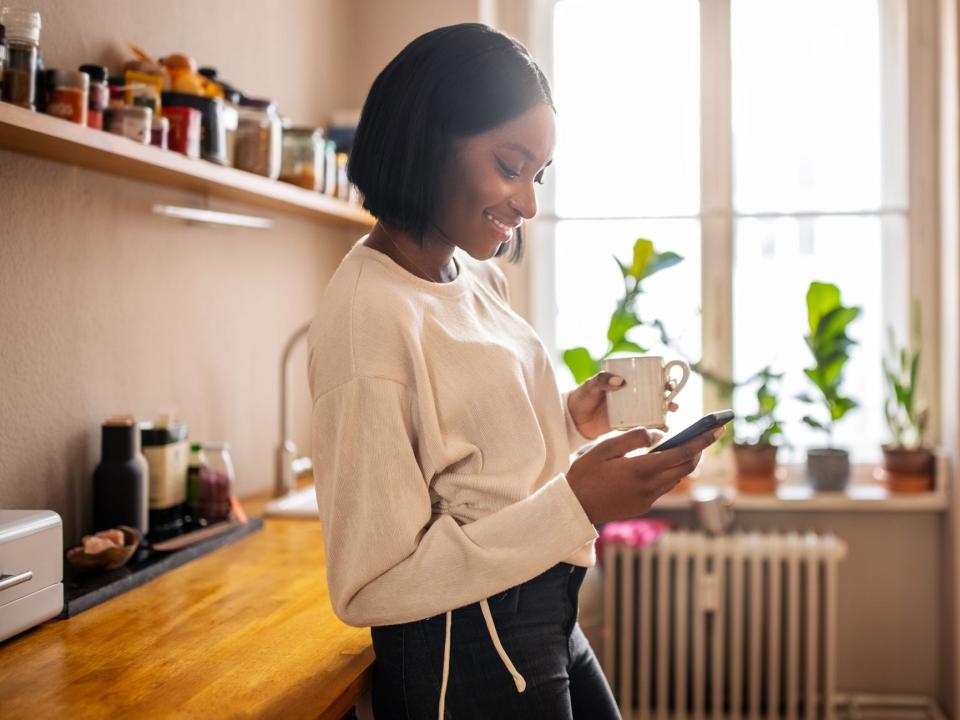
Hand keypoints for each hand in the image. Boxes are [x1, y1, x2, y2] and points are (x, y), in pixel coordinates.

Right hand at [565, 425, 723, 523]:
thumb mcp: (605, 447)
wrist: (573, 507)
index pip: (681, 453)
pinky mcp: (643, 506)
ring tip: (690, 446)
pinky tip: (664, 463)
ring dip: (685, 462)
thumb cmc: (585, 474)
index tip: (715, 430)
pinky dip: (669, 473)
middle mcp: (650, 486)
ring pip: (676, 478)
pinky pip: (663, 486)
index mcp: (642, 469)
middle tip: (709, 435)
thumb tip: (658, 435)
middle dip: (699, 450)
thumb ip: (634, 437)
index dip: (701, 440)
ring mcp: (648, 499)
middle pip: (685, 467)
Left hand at [567, 372, 679, 438]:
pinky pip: (646, 425)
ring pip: (655, 410)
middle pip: (657, 394)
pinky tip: (663, 430)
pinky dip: (656, 427)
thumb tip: (619, 380)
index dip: (664, 379)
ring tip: (670, 417)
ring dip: (666, 413)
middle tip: (673, 403)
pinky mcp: (628, 425)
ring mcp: (632, 410)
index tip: (669, 383)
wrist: (573, 419)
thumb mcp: (591, 385)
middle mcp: (633, 395)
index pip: (650, 377)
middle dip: (670, 398)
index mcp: (627, 381)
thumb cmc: (582, 396)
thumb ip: (602, 380)